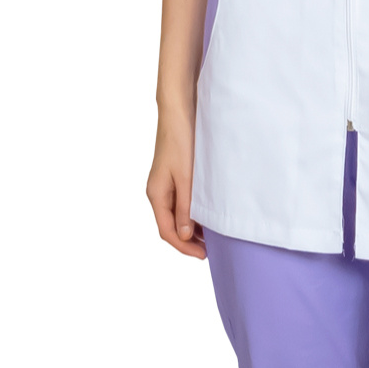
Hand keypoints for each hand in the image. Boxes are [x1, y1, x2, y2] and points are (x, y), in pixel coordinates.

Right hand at [146, 108, 207, 258]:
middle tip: (211, 250)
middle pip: (170, 226)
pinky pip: (181, 203)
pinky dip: (192, 214)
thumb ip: (185, 207)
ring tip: (212, 237)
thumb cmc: (181, 141)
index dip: (184, 246)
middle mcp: (158, 192)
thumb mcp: (186, 178)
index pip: (166, 231)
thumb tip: (184, 235)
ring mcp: (165, 185)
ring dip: (192, 228)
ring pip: (176, 216)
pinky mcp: (174, 178)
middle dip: (189, 241)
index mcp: (156, 194)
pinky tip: (207, 216)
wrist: (179, 112)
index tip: (203, 255)